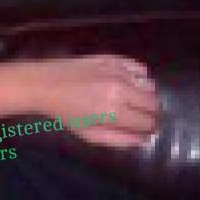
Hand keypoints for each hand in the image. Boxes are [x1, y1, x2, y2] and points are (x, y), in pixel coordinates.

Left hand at [0, 55, 159, 148]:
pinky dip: (140, 78)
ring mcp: (118, 72)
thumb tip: (144, 140)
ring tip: (133, 101)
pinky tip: (130, 84)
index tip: (146, 130)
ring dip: (147, 96)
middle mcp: (121, 90)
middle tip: (142, 117)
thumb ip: (119, 140)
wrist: (44, 84)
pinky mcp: (114, 59)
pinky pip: (139, 68)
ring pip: (150, 86)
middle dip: (152, 114)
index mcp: (114, 112)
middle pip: (154, 104)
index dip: (150, 129)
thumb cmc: (65, 113)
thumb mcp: (88, 134)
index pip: (148, 122)